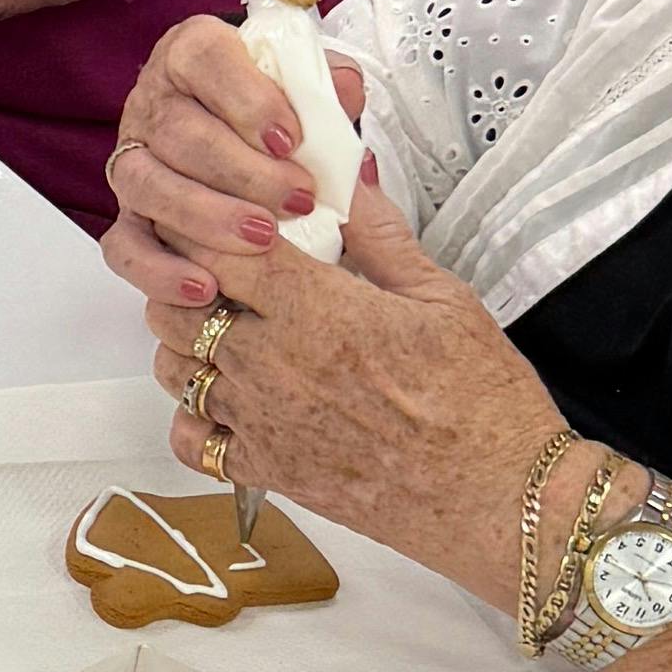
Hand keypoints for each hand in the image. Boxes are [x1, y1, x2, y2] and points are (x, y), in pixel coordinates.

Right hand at [101, 14, 362, 314]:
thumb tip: (344, 93)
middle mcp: (153, 103)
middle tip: (299, 200)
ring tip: (263, 239)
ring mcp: (134, 161)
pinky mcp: (127, 217)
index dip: (246, 98)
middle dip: (242, 171)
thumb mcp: (307, 87)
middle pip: (178, 132)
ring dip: (205, 216)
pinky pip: (123, 246)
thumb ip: (327, 86)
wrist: (247, 140)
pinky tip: (204, 287)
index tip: (291, 138)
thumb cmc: (280, 112)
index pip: (204, 59)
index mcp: (192, 54)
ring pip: (147, 186)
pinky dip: (158, 270)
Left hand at [139, 187, 548, 615]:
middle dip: (186, 279)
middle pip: (177, 305)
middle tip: (217, 270)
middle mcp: (271, 364)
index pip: (218, 247)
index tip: (214, 214)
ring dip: (185, 341)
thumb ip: (379, 233)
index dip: (204, 223)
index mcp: (314, 310)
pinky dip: (194, 415)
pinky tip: (227, 399)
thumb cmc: (481, 399)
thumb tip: (346, 174)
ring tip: (224, 329)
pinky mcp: (266, 471)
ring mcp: (261, 421)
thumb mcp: (441, 297)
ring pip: (172, 367)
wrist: (498, 498)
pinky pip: (191, 438)